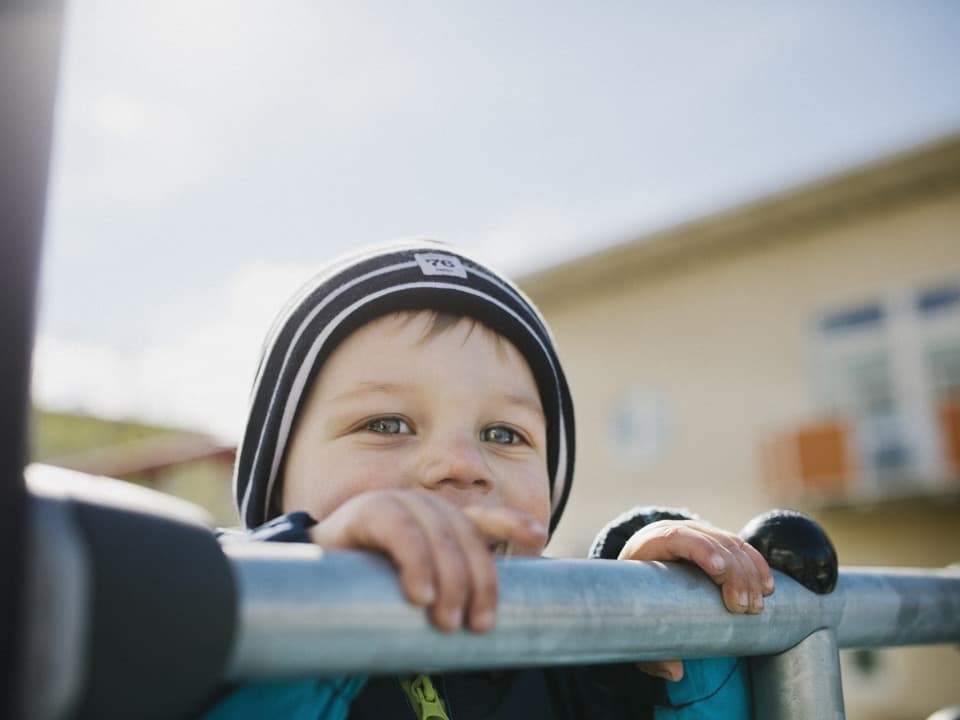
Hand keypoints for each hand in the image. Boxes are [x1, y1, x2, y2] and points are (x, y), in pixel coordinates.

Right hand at [308, 489, 547, 633]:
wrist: (310, 584)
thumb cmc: (371, 592)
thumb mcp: (418, 593)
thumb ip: (447, 595)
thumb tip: (486, 626)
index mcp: (439, 522)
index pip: (482, 518)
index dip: (511, 522)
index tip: (538, 537)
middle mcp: (422, 506)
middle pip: (464, 533)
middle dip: (477, 579)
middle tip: (476, 625)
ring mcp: (395, 502)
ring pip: (437, 530)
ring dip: (448, 576)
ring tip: (445, 618)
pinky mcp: (366, 510)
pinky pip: (398, 528)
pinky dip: (414, 560)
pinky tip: (418, 593)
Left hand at [619, 519, 775, 682]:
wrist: (640, 573)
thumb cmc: (635, 600)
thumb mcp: (635, 623)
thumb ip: (651, 647)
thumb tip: (675, 671)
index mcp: (650, 544)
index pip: (676, 537)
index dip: (700, 548)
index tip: (719, 570)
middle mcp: (677, 532)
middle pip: (711, 541)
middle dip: (734, 573)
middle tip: (745, 608)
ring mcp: (699, 534)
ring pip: (731, 544)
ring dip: (750, 573)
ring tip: (757, 607)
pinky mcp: (716, 541)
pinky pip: (741, 548)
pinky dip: (757, 566)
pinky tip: (768, 588)